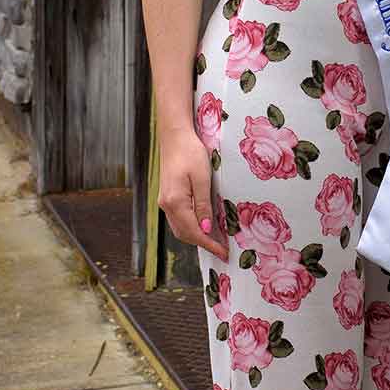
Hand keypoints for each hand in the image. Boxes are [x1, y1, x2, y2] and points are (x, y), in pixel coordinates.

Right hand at [159, 126, 228, 260]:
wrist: (175, 136)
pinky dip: (191, 226)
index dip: (209, 245)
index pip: (194, 232)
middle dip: (203, 244)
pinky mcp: (168, 196)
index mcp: (175, 202)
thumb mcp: (202, 179)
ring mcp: (165, 201)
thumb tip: (205, 229)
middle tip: (223, 249)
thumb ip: (203, 205)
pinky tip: (203, 225)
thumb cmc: (190, 152)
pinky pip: (179, 219)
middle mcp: (166, 205)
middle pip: (185, 234)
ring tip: (215, 240)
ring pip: (180, 228)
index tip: (224, 254)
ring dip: (196, 237)